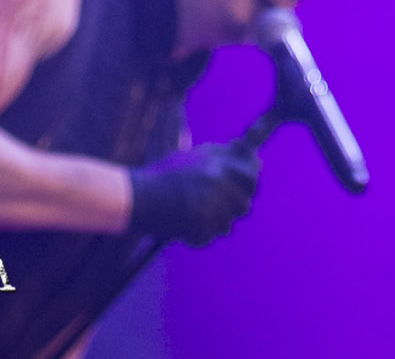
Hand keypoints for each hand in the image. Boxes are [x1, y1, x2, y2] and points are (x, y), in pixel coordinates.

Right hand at [128, 143, 259, 245]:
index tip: (241, 187)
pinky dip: (195, 235)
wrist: (137, 196)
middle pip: (244, 204)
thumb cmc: (165, 175)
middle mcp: (218, 180)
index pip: (252, 175)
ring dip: (212, 223)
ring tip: (189, 213)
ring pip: (226, 224)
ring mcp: (211, 203)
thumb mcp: (196, 157)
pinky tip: (180, 223)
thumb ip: (224, 159)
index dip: (247, 184)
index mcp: (218, 161)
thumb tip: (257, 164)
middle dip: (232, 208)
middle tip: (212, 206)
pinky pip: (207, 237)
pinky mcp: (201, 226)